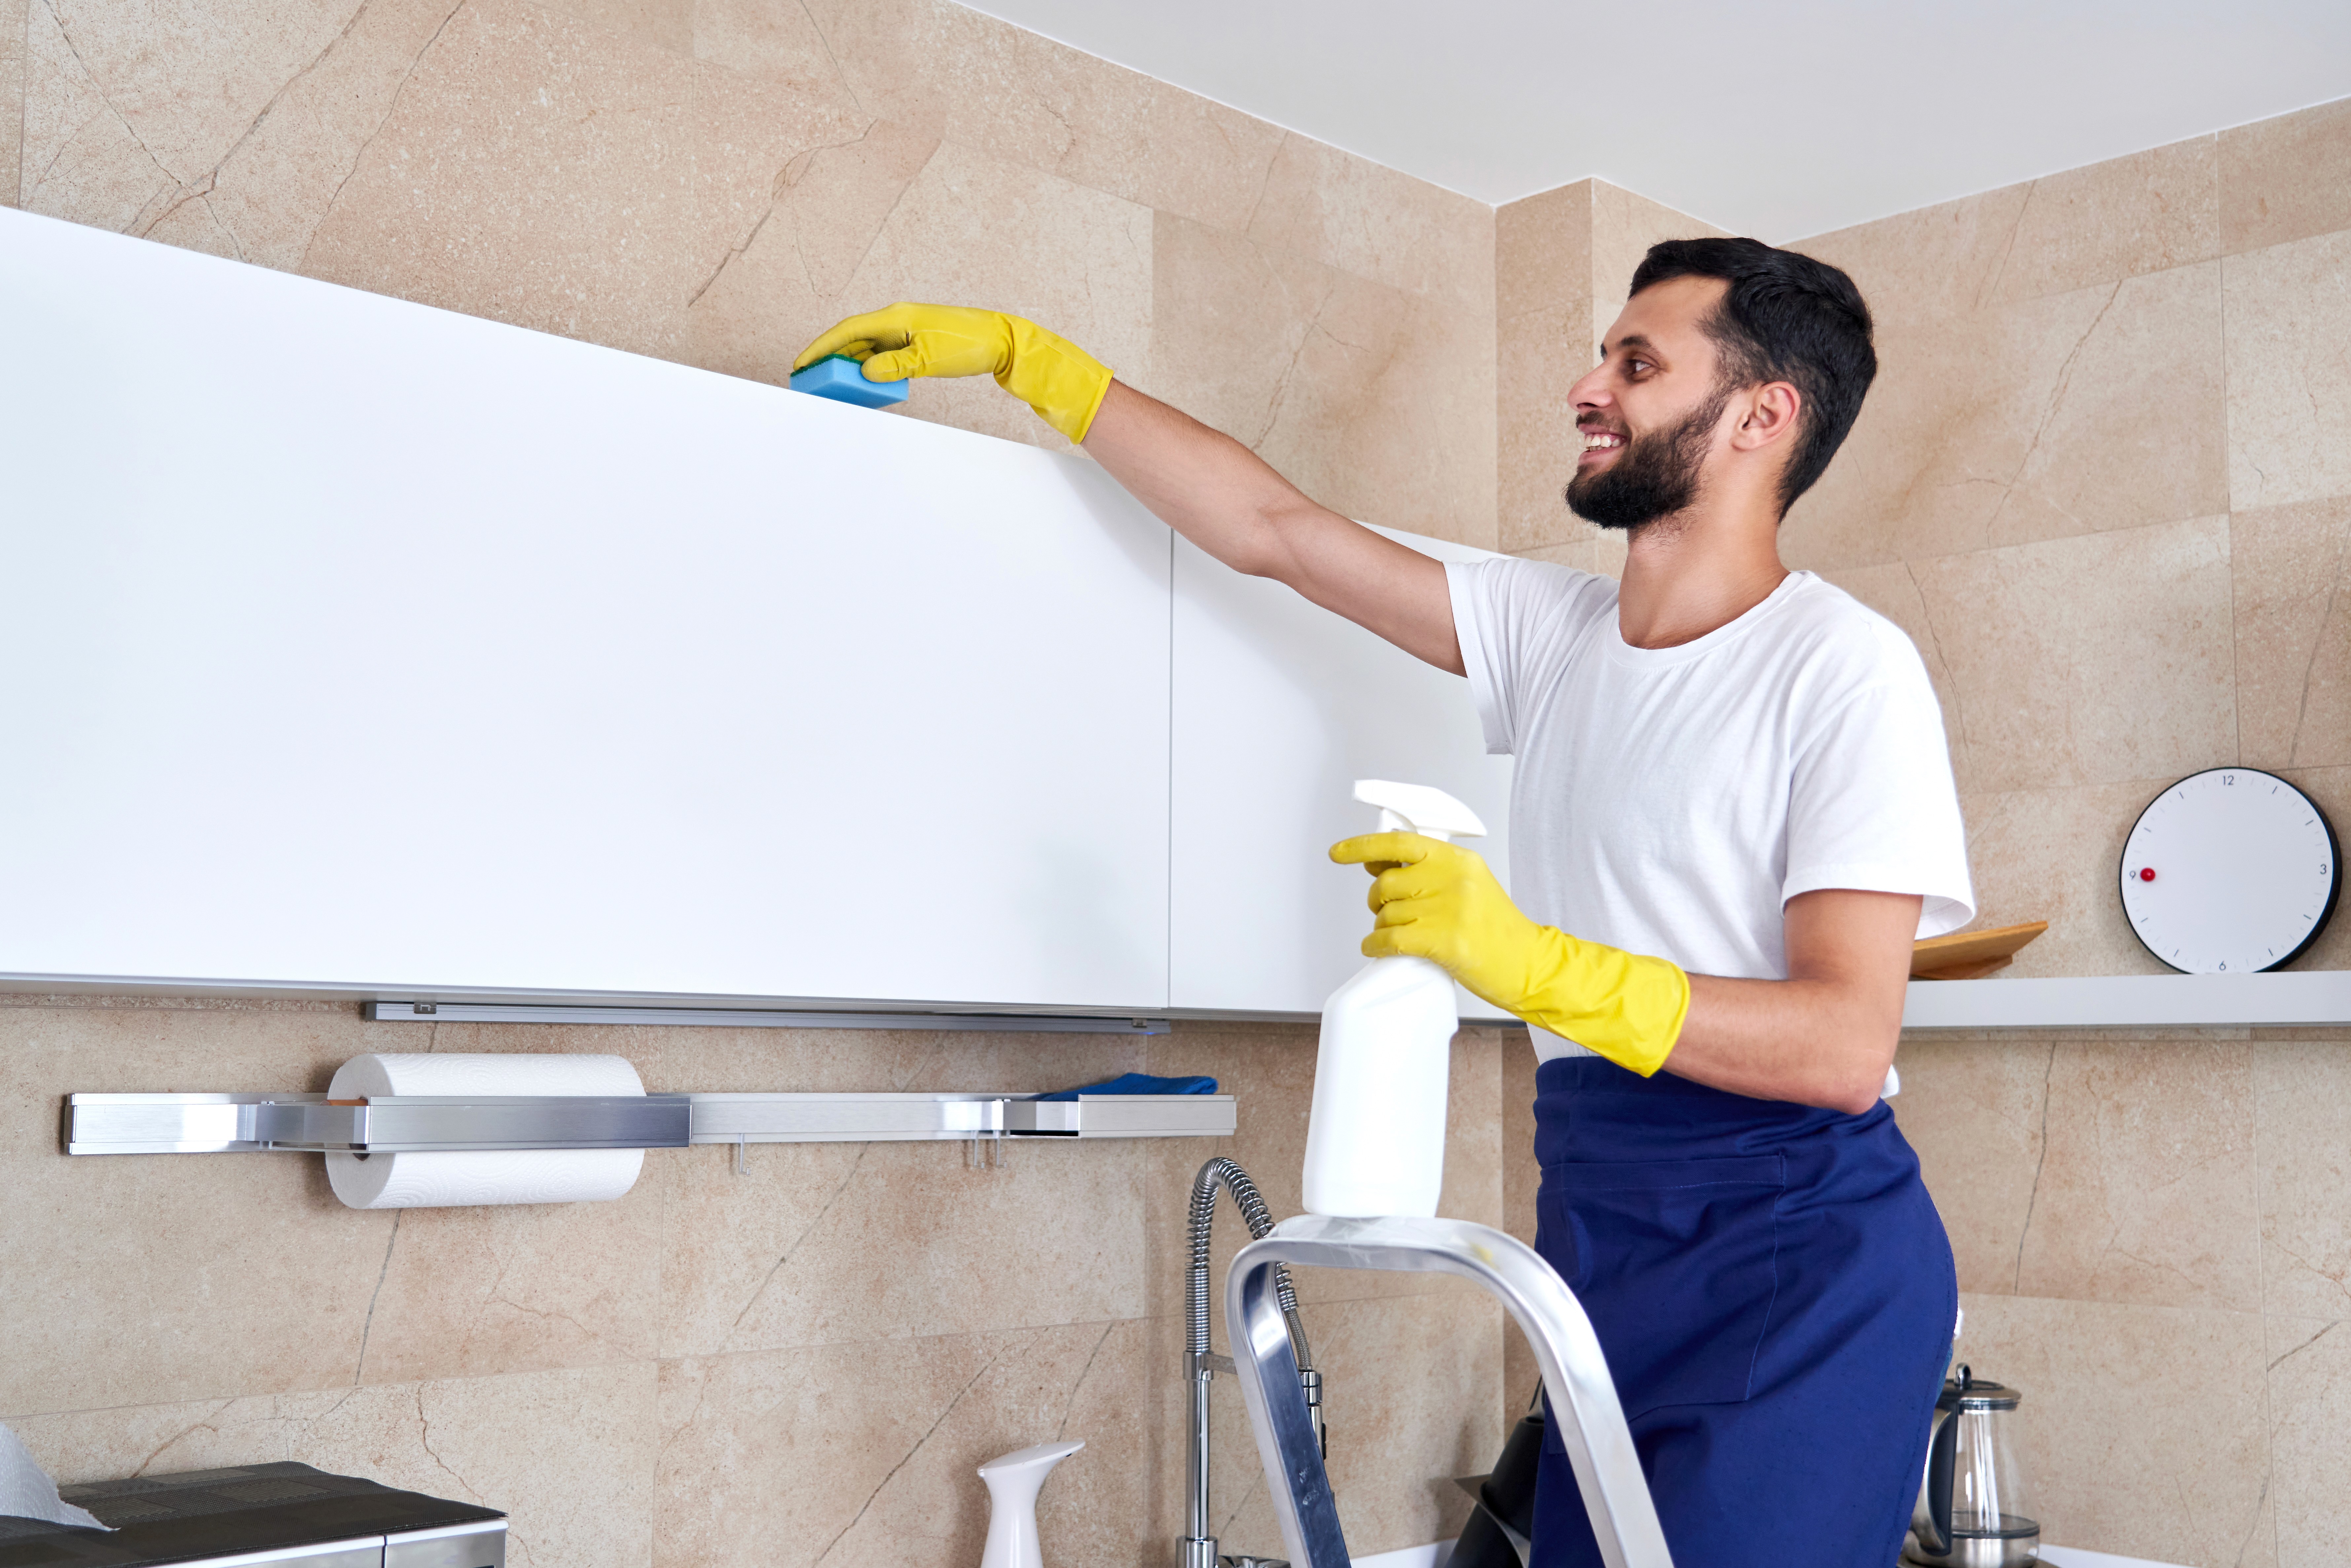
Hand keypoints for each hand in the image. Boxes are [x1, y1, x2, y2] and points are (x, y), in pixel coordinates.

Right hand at [793, 303, 1113, 443]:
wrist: (1001, 341)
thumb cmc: (968, 345)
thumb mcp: (929, 359)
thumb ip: (894, 365)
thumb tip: (864, 371)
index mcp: (895, 317)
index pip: (847, 331)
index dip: (821, 347)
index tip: (801, 363)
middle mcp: (897, 321)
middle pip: (852, 339)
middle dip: (828, 358)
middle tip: (808, 378)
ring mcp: (906, 332)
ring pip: (867, 348)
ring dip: (848, 365)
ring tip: (830, 384)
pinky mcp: (916, 344)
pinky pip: (884, 356)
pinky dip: (870, 368)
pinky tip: (863, 383)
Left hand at [1329, 832, 1689, 1075]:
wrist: (1530, 965)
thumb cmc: (1497, 930)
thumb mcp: (1468, 886)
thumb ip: (1429, 872)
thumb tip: (1376, 867)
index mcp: (1459, 860)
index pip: (1400, 842)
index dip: (1362, 846)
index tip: (1338, 852)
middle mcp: (1453, 878)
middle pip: (1387, 882)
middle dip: (1377, 899)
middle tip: (1387, 911)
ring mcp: (1448, 909)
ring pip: (1386, 912)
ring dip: (1382, 926)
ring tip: (1400, 934)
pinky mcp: (1444, 940)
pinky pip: (1389, 938)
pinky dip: (1375, 945)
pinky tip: (1377, 948)